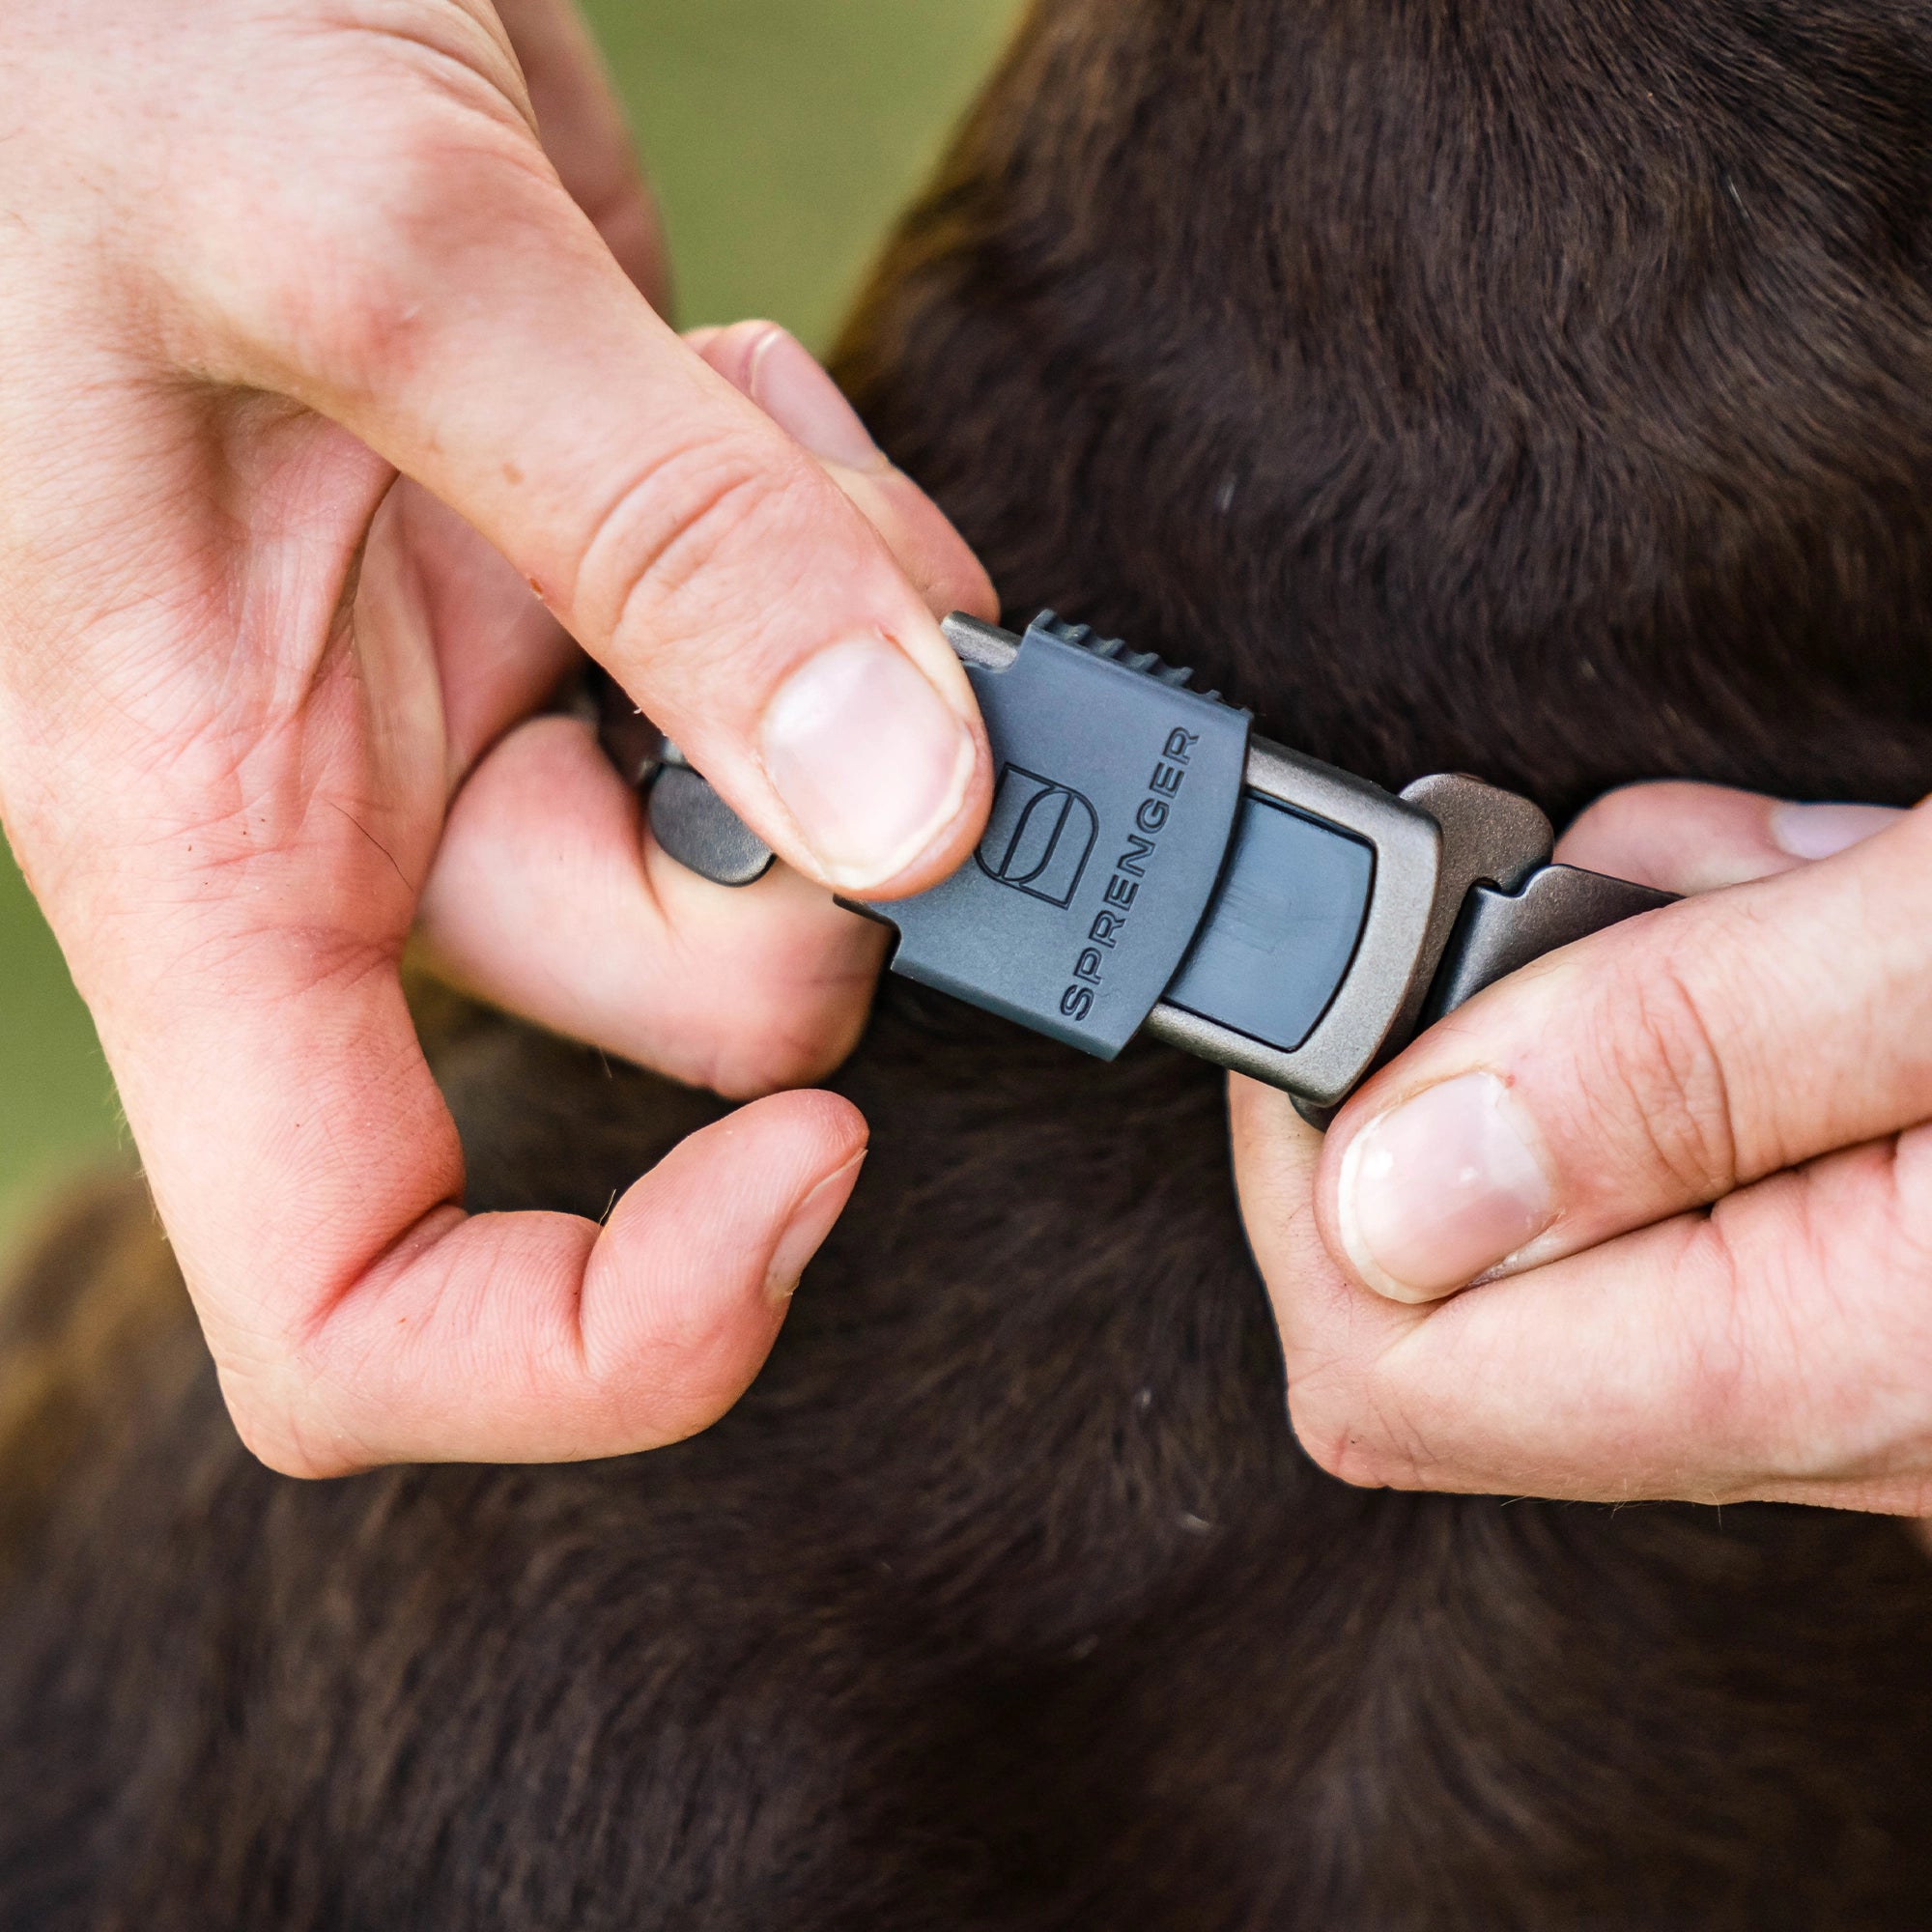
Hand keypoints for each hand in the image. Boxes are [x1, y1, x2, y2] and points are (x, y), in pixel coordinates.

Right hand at [0, 0, 994, 1475]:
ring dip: (865, 659)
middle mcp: (357, 815)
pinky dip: (853, 557)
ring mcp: (492, 705)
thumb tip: (908, 811)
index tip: (816, 1165)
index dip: (603, 1338)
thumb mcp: (371, 261)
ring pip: (787, 830)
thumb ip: (664, 550)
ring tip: (754, 410)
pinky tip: (749, 386)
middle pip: (694, 1015)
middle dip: (841, 858)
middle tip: (872, 629)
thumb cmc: (90, 37)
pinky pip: (816, 665)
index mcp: (204, 836)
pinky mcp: (597, 585)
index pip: (359, 1302)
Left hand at [1232, 782, 1931, 1512]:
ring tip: (1728, 870)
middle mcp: (1851, 1402)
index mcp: (1838, 1362)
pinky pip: (1730, 1169)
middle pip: (1475, 1275)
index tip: (1331, 967)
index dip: (1304, 1158)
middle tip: (1556, 881)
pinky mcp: (1914, 1263)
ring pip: (1608, 1198)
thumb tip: (1393, 1179)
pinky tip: (1795, 908)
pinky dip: (1721, 1020)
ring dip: (1614, 1001)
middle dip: (1477, 1038)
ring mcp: (1885, 1336)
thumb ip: (1678, 1065)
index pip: (1392, 1364)